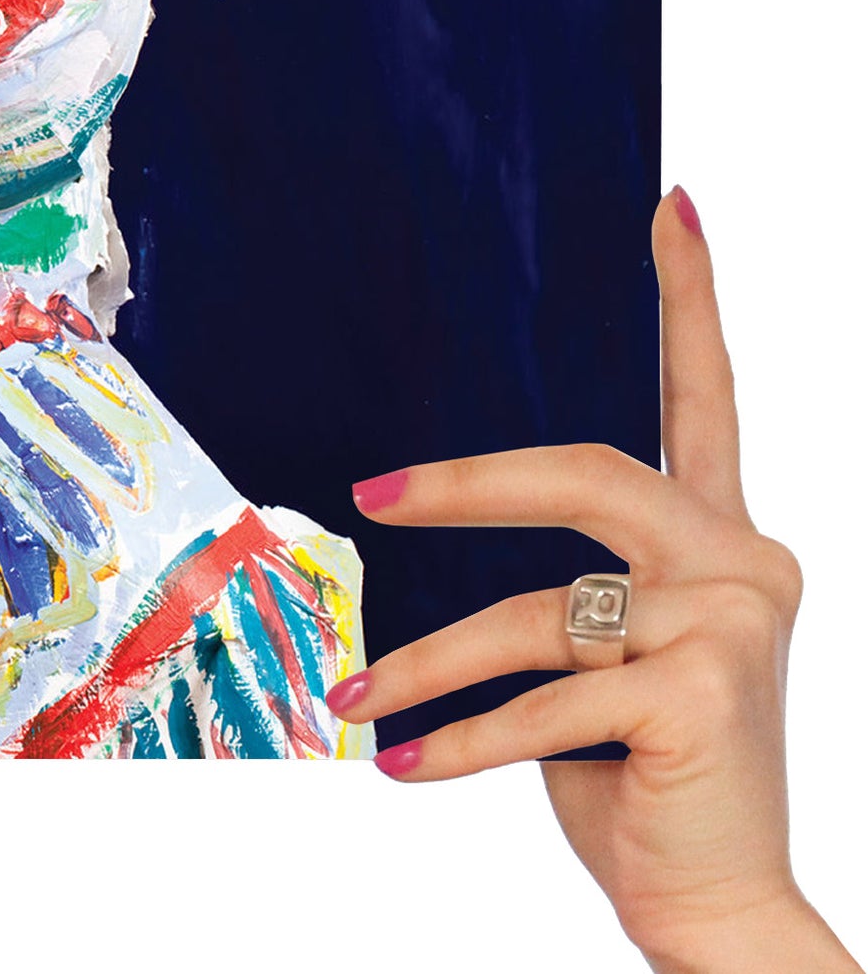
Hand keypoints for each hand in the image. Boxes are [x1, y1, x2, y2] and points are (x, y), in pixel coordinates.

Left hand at [329, 188, 858, 973]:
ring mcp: (728, 623)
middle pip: (583, 475)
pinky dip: (463, 735)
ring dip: (432, 661)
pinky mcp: (698, 694)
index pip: (706, 396)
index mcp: (719, 535)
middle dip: (463, 486)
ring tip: (362, 699)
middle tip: (370, 496)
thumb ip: (567, 579)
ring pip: (535, 611)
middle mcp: (740, 559)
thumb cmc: (635, 765)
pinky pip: (543, 697)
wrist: (714, 895)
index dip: (690, 297)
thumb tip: (426, 502)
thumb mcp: (602, 648)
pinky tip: (409, 763)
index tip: (670, 206)